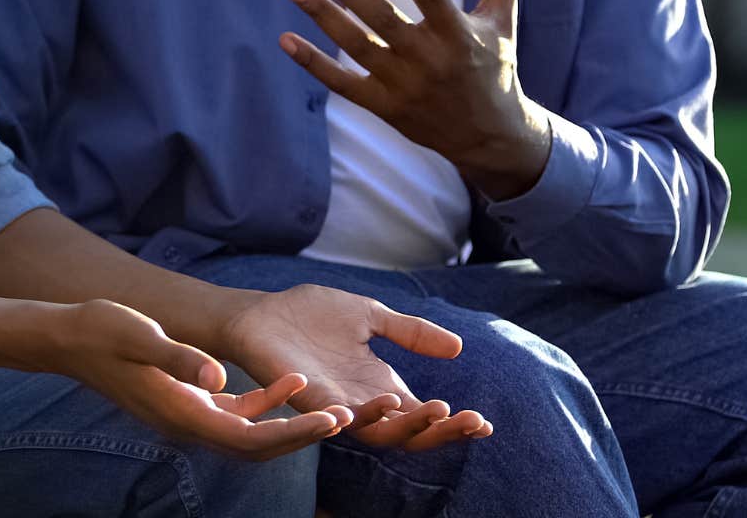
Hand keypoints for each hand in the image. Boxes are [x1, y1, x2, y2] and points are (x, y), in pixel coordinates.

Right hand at [49, 299, 355, 459]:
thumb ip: (179, 356)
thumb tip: (219, 376)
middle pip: (257, 447)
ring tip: (331, 409)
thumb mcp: (139, 335)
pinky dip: (266, 404)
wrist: (69, 338)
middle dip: (302, 437)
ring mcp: (189, 414)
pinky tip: (290, 382)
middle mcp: (188, 423)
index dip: (293, 433)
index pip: (249, 438)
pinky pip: (237, 414)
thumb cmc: (102, 331)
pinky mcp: (189, 401)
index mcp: (181, 414)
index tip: (330, 421)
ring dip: (290, 425)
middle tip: (346, 419)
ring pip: (251, 434)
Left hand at [220, 284, 492, 451]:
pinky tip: (384, 405)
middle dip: (443, 430)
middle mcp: (361, 403)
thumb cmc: (310, 316)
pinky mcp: (307, 399)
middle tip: (471, 420)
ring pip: (378, 430)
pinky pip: (335, 417)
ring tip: (438, 408)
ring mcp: (335, 405)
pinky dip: (358, 415)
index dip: (453, 424)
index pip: (423, 416)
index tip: (486, 423)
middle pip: (409, 433)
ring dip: (409, 424)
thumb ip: (410, 332)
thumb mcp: (370, 317)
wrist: (260, 314)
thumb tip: (459, 347)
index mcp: (380, 387)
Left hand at [280, 0, 552, 199]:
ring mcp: (405, 86)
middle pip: (383, 21)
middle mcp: (430, 61)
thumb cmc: (495, 64)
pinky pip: (343, 84)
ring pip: (358, 48)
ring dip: (323, 17)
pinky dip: (314, 64)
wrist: (490, 136)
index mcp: (460, 34)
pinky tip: (285, 39)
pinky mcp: (385, 107)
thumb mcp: (502, 16)